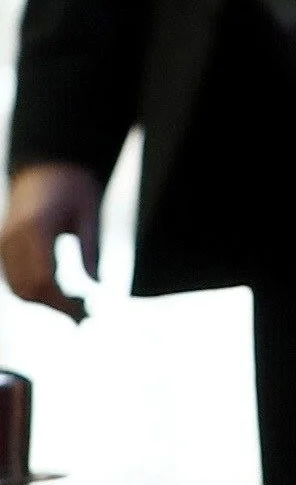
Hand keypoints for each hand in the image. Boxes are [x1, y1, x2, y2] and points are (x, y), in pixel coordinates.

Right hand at [3, 162, 104, 321]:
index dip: (63, 302)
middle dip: (55, 307)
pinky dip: (34, 293)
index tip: (87, 312)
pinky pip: (13, 280)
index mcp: (36, 228)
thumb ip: (91, 249)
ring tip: (78, 308)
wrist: (44, 167)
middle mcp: (13, 239)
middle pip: (28, 288)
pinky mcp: (4, 248)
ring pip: (17, 288)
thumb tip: (97, 286)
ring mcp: (4, 244)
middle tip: (87, 316)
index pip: (43, 279)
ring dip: (44, 303)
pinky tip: (60, 296)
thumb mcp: (90, 212)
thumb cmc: (72, 186)